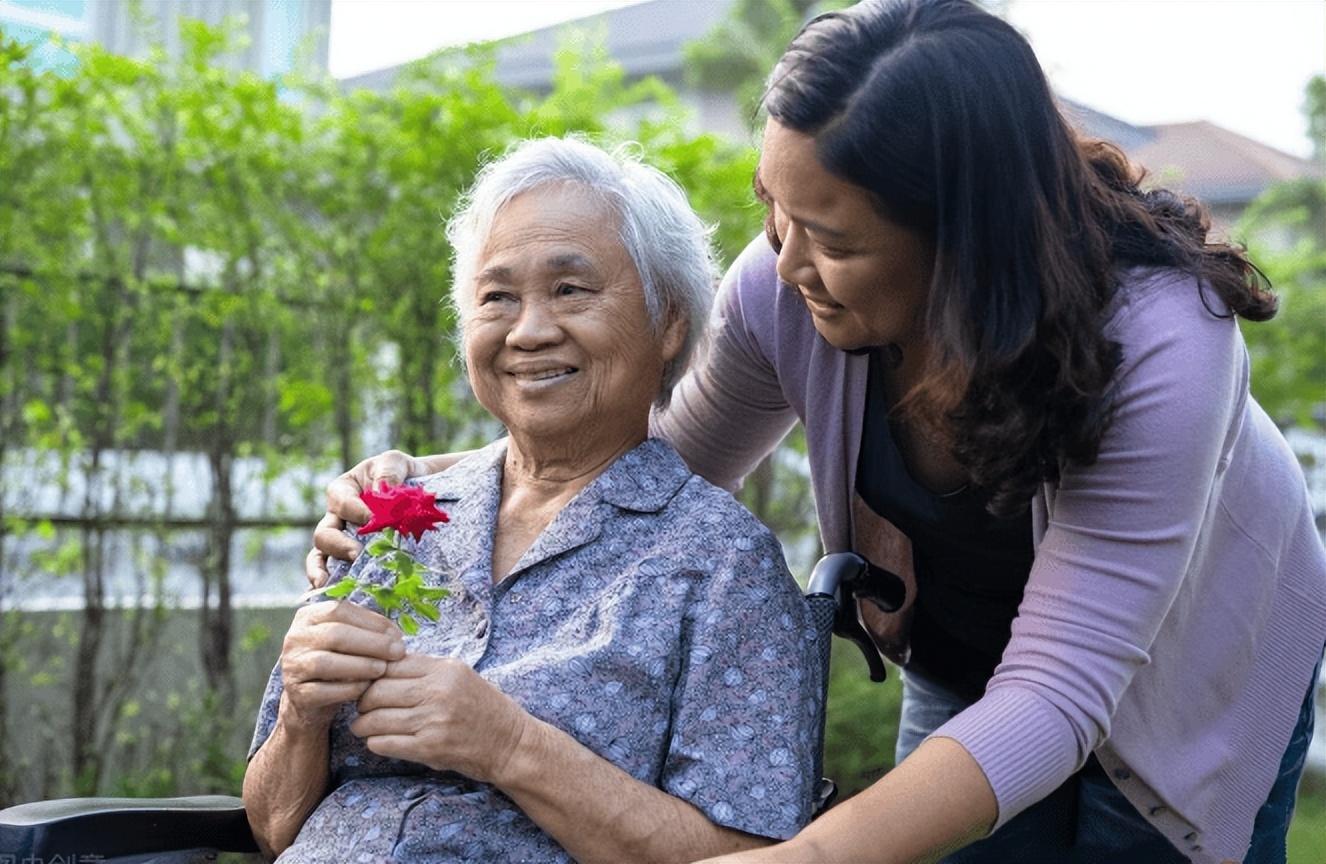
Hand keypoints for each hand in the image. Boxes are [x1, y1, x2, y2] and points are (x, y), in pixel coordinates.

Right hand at [279, 600, 405, 730]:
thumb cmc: (337, 662)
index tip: (397, 634)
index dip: (372, 621)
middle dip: (372, 643)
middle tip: (398, 652)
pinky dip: (349, 688)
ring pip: (326, 663)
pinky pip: (324, 691)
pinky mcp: (297, 694)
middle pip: (335, 634)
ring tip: (383, 668)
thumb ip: (365, 628)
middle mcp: (295, 638)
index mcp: (308, 617)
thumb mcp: (346, 639)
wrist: (311, 700)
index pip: (340, 610)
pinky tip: (367, 687)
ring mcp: (292, 666)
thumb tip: (395, 634)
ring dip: (361, 665)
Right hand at [306, 449, 424, 587]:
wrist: (421, 494)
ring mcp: (342, 542)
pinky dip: (332, 585)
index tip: (373, 520)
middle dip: (339, 545)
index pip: (341, 502)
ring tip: (329, 583)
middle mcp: (336, 519)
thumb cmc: (403, 475)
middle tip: (357, 554)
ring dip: (323, 570)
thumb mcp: (395, 463)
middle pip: (325, 534)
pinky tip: (335, 595)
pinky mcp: (353, 561)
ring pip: (321, 557)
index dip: (355, 511)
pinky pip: (335, 574)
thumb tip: (381, 491)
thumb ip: (388, 471)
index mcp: (343, 491)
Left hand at [351, 654, 530, 783]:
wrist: (509, 743)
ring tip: (363, 726)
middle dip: (362, 701)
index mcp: (444, 669)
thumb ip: (424, 668)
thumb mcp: (459, 675)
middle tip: (361, 707)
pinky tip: (378, 741)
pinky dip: (374, 742)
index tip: (367, 683)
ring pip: (375, 719)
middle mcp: (438, 692)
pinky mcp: (430, 749)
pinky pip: (385, 744)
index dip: (371, 674)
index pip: (389, 664)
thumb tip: (381, 663)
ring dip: (363, 725)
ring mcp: (434, 722)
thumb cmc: (482, 706)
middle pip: (376, 691)